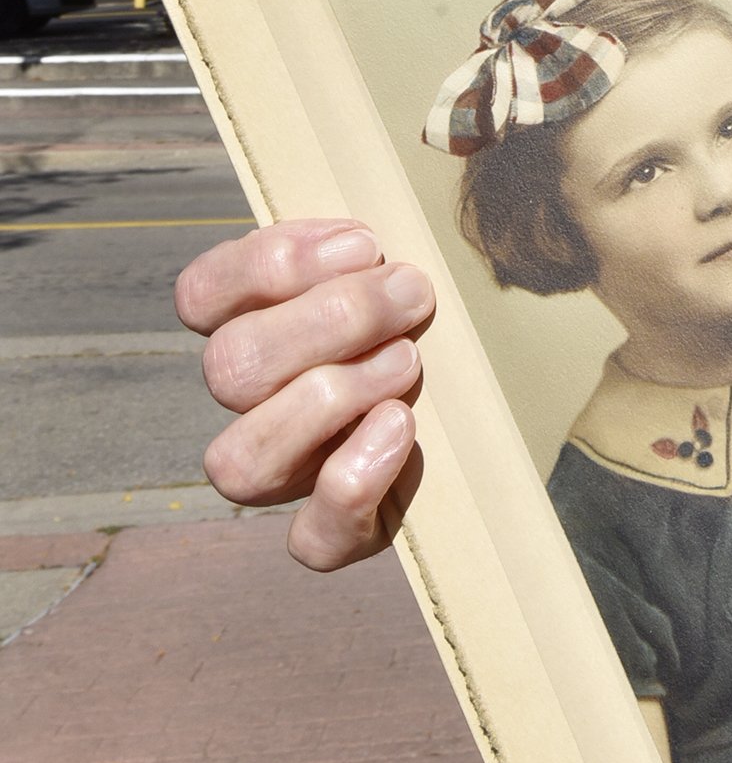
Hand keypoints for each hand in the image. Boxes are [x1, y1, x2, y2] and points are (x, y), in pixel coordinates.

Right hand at [174, 220, 433, 570]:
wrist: (500, 402)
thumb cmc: (444, 314)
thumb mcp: (411, 260)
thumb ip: (378, 236)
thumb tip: (381, 222)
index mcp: (256, 325)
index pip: (200, 297)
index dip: (269, 266)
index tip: (365, 241)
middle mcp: (255, 404)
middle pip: (229, 370)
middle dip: (330, 322)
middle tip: (411, 295)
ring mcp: (290, 473)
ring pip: (239, 462)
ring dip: (330, 398)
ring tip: (408, 361)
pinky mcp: (337, 531)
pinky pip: (310, 540)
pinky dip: (351, 485)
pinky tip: (400, 431)